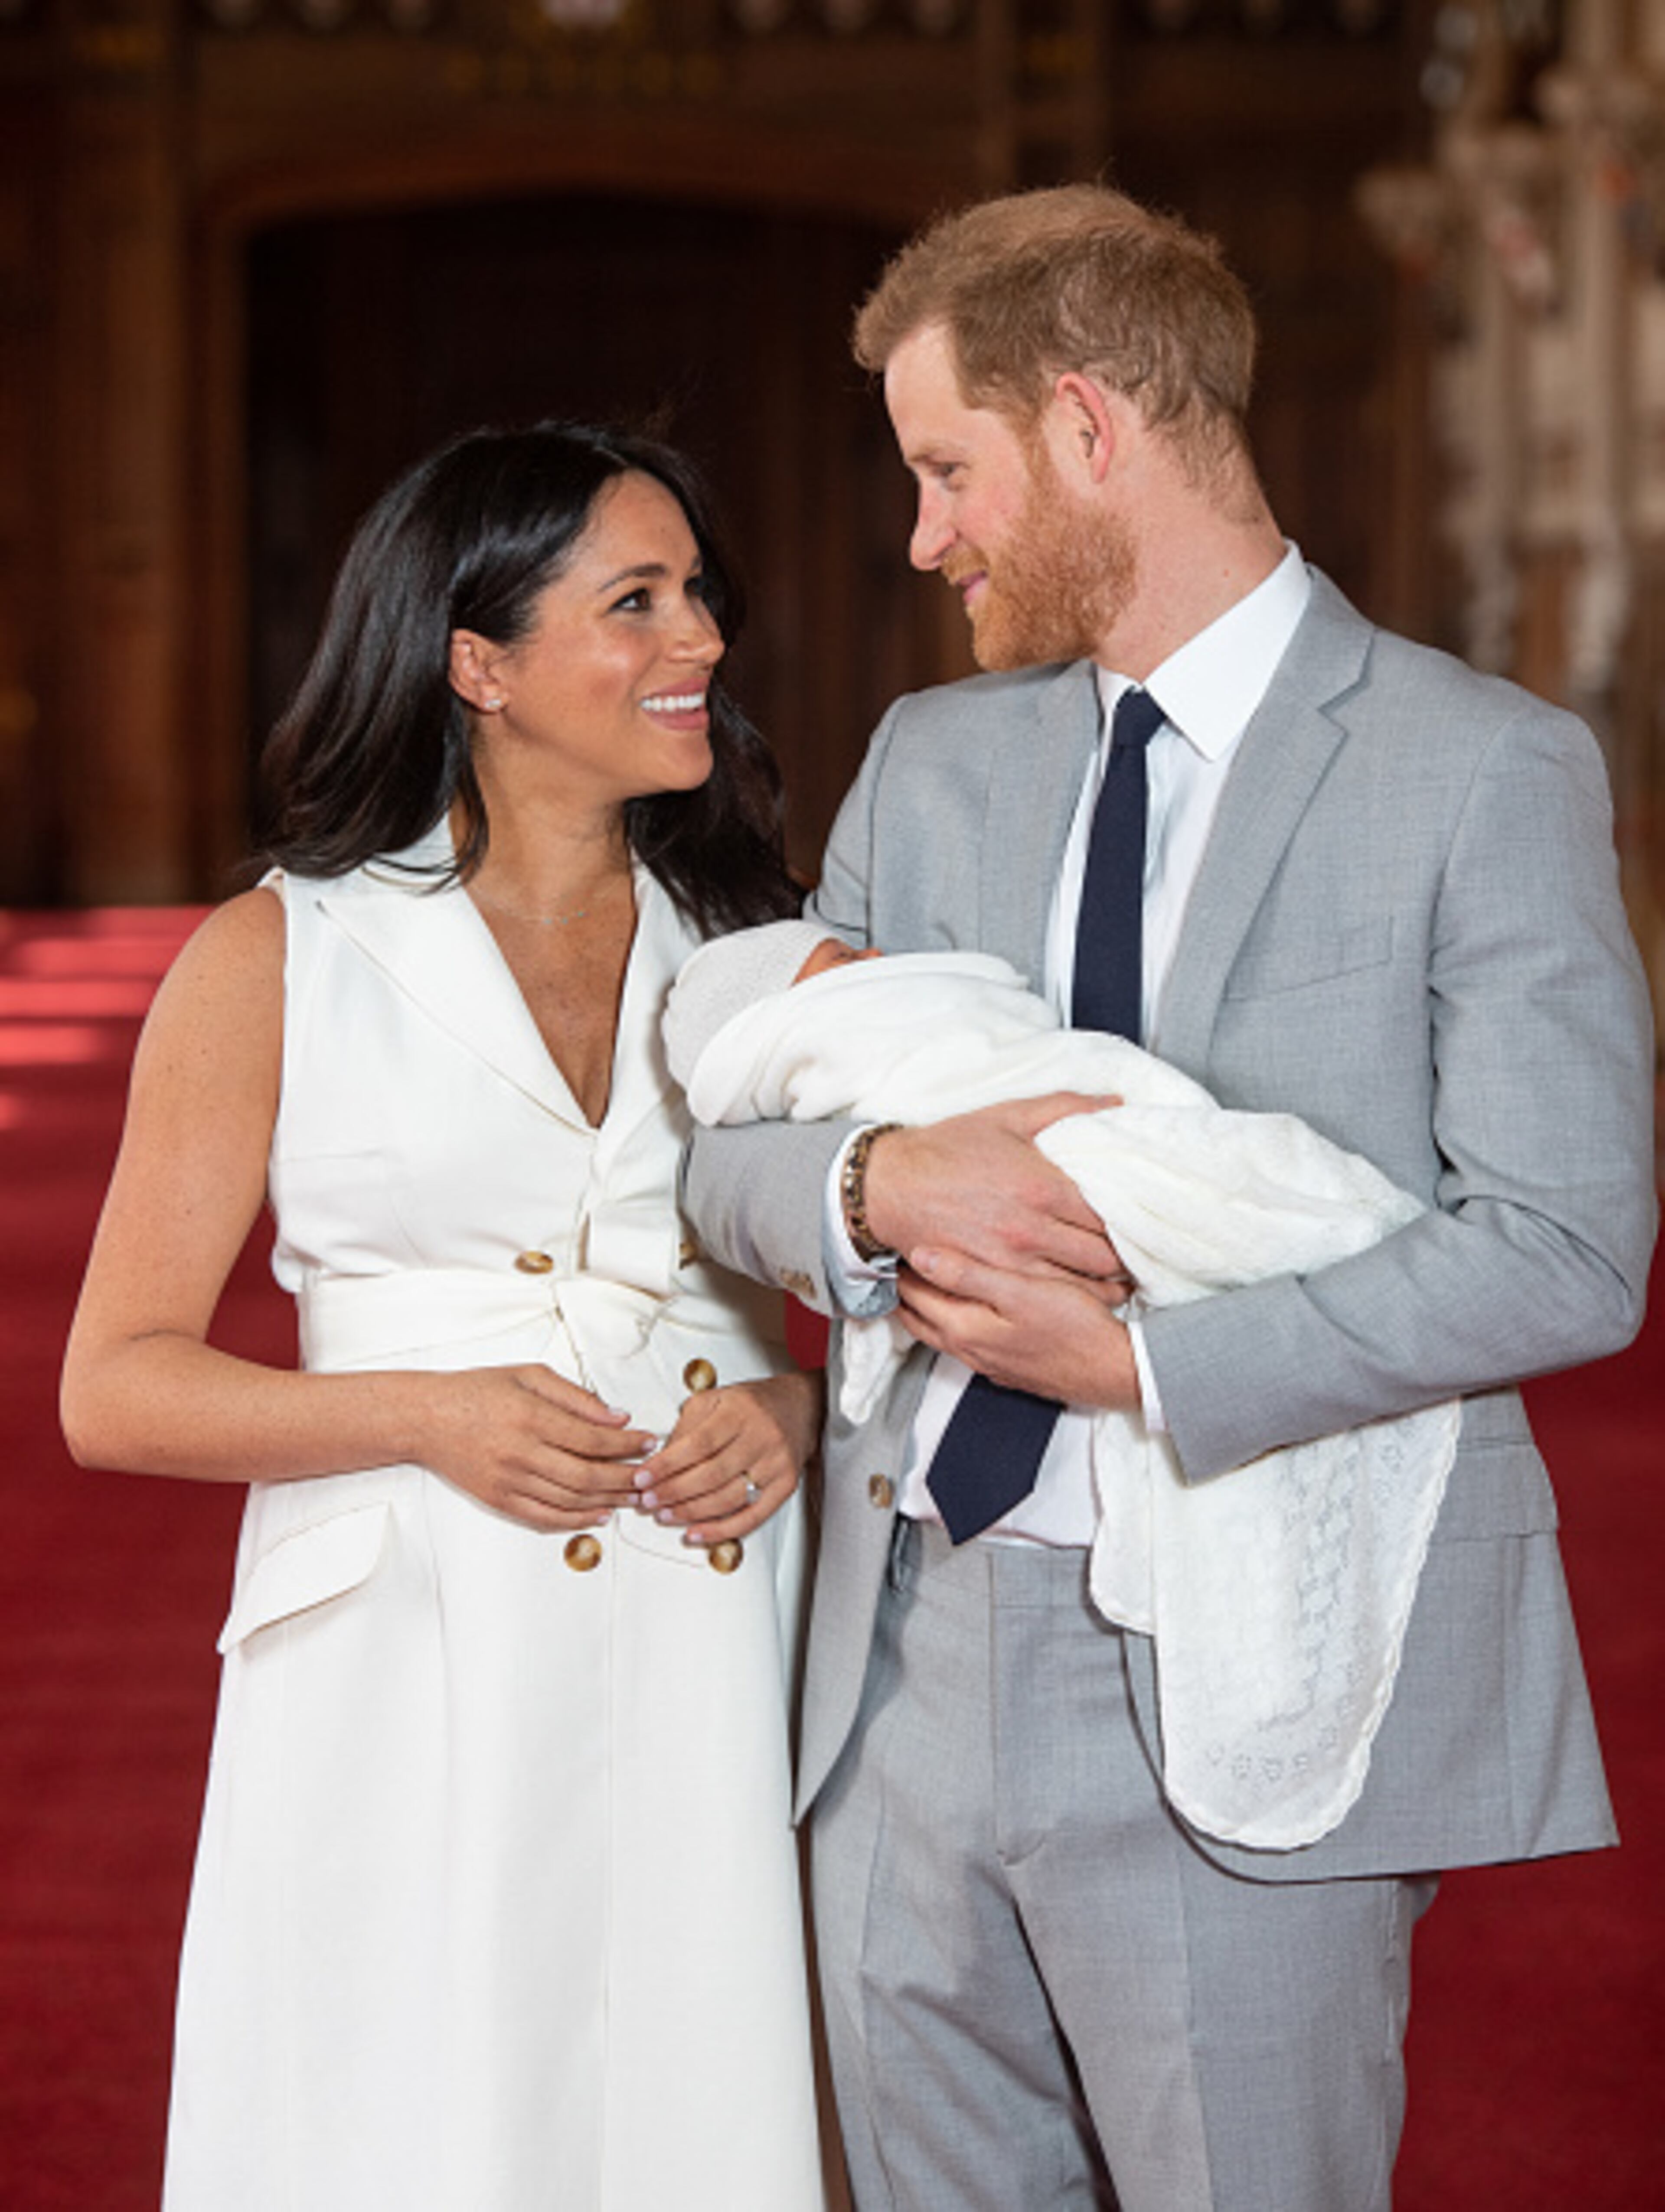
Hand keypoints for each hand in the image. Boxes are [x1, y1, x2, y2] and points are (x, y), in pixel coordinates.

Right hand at [416, 1364, 650, 1530]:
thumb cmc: (477, 1391)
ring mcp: (509, 1481)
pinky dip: (576, 1521)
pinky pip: (545, 1518)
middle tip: (649, 1476)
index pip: (594, 1439)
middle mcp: (521, 1453)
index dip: (628, 1445)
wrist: (426, 1417)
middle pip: (589, 1476)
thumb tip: (617, 1417)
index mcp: (531, 1416)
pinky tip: (598, 1515)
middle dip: (626, 1478)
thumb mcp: (529, 1374)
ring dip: (609, 1501)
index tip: (649, 1442)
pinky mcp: (498, 1500)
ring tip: (633, 1496)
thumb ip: (576, 1397)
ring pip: (571, 1500)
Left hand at [634, 1370, 822, 1543]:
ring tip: (665, 1515)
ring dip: (692, 1513)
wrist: (800, 1406)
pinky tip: (697, 1533)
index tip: (642, 1478)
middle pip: (711, 1474)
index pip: (697, 1444)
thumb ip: (686, 1426)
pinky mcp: (786, 1485)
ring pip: (728, 1498)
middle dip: (674, 1492)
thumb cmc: (752, 1404)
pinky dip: (721, 1531)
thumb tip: (660, 1461)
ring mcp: (776, 1464)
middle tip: (648, 1501)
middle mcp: (761, 1437)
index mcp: (739, 1411)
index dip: (667, 1465)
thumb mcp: (714, 1400)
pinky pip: (752, 1516)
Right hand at [862, 1095, 1128, 1282]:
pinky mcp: (992, 1279)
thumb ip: (1066, 1108)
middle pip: (1102, 1255)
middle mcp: (1031, 1229)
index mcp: (1042, 1185)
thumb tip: (1114, 1102)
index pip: (1108, 1214)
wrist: (890, 1186)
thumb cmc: (946, 1149)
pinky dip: (1072, 1297)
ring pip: (1080, 1284)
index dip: (1132, 1221)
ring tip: (1121, 1278)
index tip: (1142, 1220)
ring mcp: (1012, 1260)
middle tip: (1137, 1253)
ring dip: (1106, 1283)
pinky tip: (1084, 1294)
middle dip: (1125, 1257)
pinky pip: (1046, 1297)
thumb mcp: (1008, 1116)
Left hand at [898, 1246, 1141, 1410]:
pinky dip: (952, 1320)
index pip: (915, 1295)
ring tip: (922, 1278)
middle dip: (904, 1289)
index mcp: (965, 1329)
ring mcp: (988, 1362)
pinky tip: (965, 1307)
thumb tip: (921, 1255)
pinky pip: (965, 1340)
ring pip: (941, 1330)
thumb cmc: (1074, 1327)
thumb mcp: (1019, 1291)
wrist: (1114, 1371)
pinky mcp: (1007, 1366)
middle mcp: (969, 1350)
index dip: (901, 1267)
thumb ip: (968, 1275)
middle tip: (895, 1259)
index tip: (893, 1241)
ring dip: (926, 1306)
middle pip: (919, 1317)